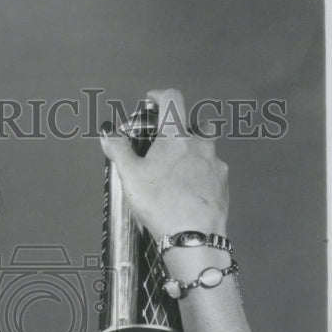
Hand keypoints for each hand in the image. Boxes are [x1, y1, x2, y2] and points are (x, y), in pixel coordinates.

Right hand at [100, 88, 228, 238]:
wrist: (192, 236)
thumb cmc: (161, 204)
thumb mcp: (130, 176)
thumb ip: (118, 150)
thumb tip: (108, 134)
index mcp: (176, 136)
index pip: (172, 99)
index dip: (160, 95)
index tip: (153, 100)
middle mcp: (200, 144)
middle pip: (194, 125)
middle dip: (180, 132)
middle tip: (164, 149)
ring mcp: (215, 163)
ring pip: (205, 150)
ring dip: (192, 156)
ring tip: (175, 177)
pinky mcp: (223, 183)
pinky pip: (212, 172)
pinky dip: (200, 177)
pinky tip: (188, 194)